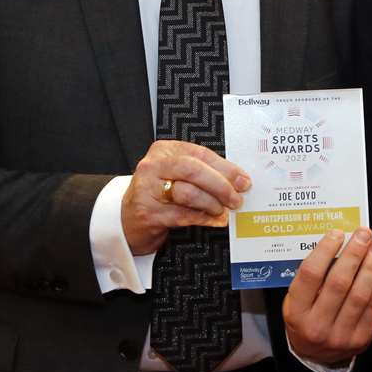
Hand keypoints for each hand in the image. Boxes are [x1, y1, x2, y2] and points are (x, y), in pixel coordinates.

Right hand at [121, 139, 250, 254]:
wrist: (128, 218)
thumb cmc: (159, 193)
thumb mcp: (178, 175)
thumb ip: (204, 172)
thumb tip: (238, 180)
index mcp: (164, 150)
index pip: (201, 154)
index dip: (226, 168)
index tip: (243, 180)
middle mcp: (153, 166)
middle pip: (194, 170)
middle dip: (220, 185)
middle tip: (236, 198)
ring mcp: (147, 189)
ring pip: (188, 193)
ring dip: (212, 204)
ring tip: (223, 210)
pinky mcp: (148, 213)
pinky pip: (183, 215)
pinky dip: (204, 219)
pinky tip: (215, 221)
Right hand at [283, 228, 371, 365]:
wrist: (317, 355)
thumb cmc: (307, 317)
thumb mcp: (297, 300)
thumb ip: (313, 277)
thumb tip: (340, 242)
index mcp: (296, 313)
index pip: (310, 275)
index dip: (325, 251)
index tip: (337, 233)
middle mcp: (316, 326)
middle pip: (338, 283)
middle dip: (354, 254)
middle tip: (364, 233)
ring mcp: (341, 335)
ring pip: (360, 294)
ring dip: (371, 266)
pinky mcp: (362, 338)